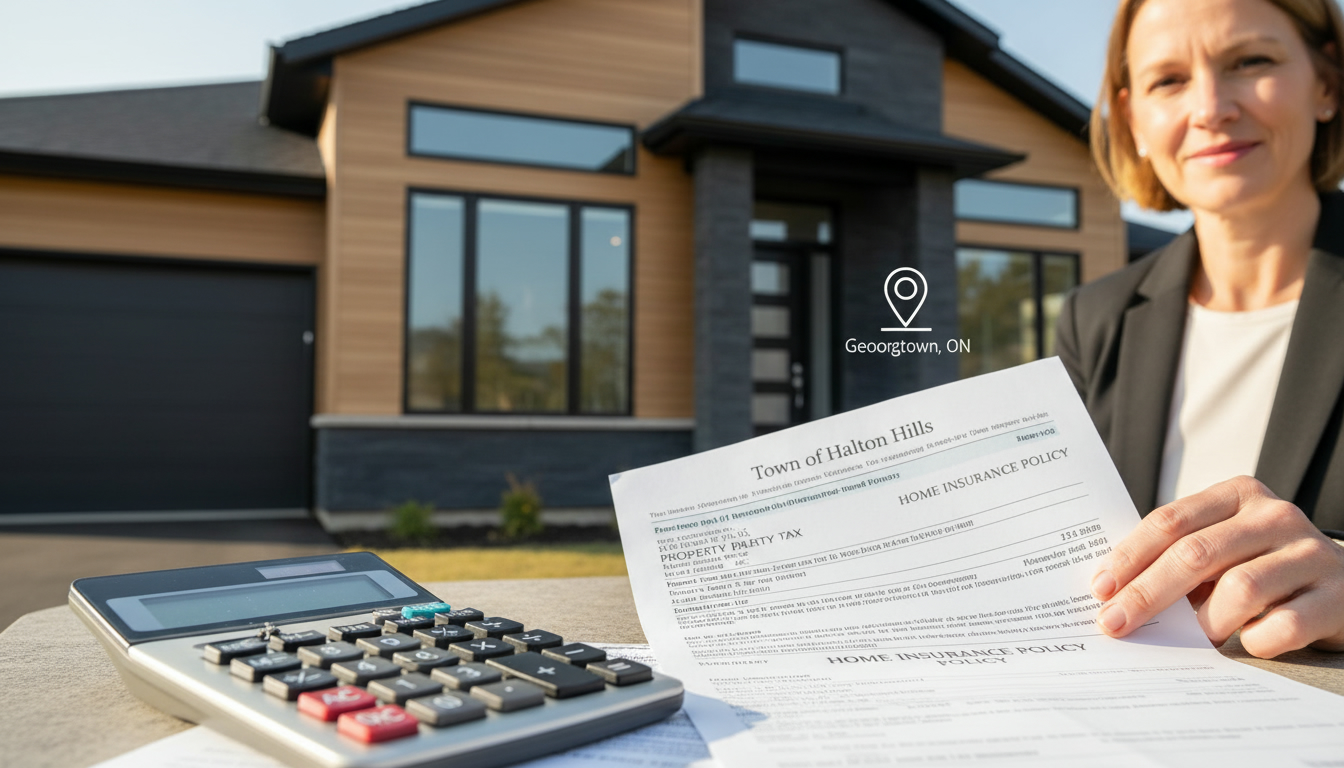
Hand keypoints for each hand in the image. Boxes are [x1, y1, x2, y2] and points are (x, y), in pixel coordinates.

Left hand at [1090, 476, 1343, 656]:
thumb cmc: (1264, 566)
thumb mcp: (1225, 548)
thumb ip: (1180, 557)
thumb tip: (1114, 594)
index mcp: (1238, 495)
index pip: (1170, 522)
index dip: (1130, 556)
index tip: (1100, 588)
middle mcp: (1275, 516)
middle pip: (1196, 554)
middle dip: (1147, 593)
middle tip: (1115, 623)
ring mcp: (1309, 553)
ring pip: (1240, 588)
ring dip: (1205, 622)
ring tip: (1193, 640)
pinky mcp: (1336, 596)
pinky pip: (1283, 624)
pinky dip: (1255, 639)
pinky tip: (1247, 642)